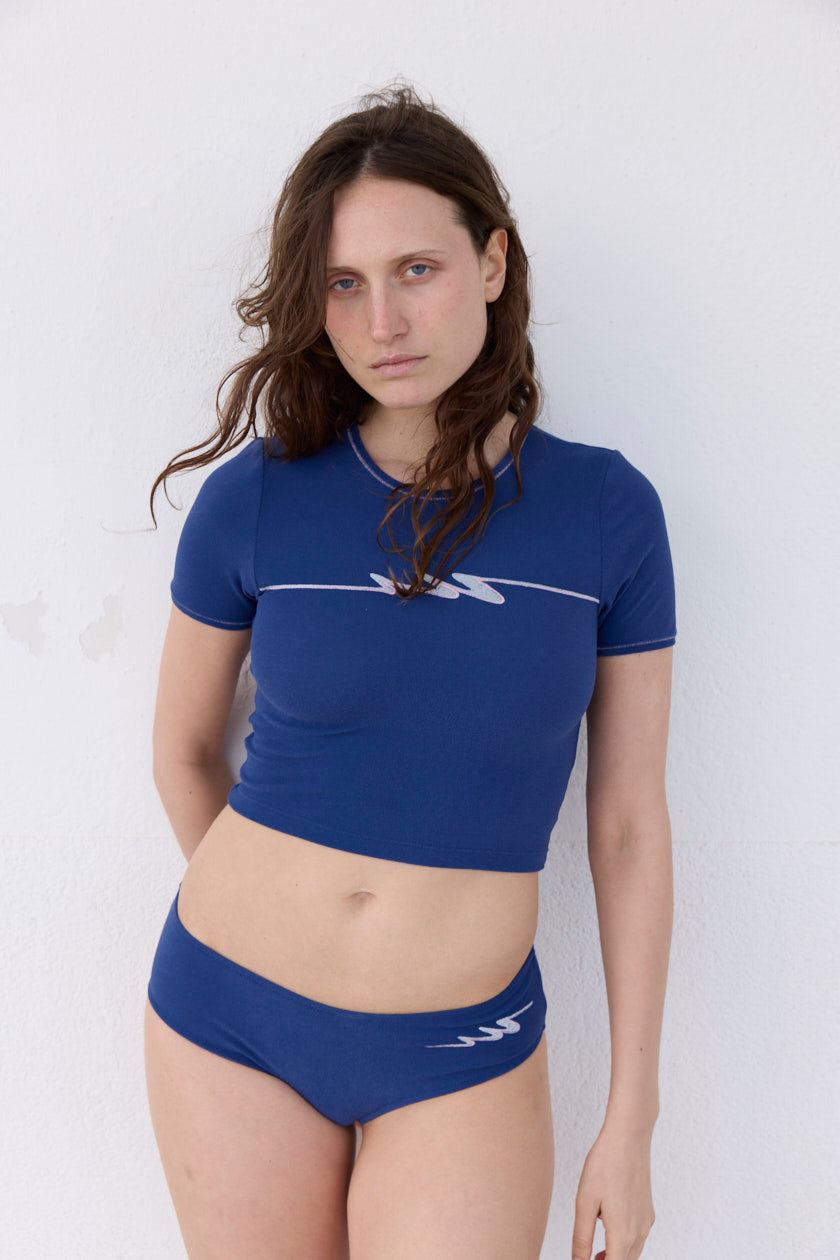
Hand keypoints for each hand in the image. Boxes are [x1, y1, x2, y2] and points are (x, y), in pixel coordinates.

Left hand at [571, 1122, 655, 1259]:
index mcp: (623, 1234)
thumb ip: (581, 1238)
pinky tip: (609, 1229)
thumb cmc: (605, 1164)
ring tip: (595, 1253)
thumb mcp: (585, 1202)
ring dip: (615, 1257)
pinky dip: (624, 1244)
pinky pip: (637, 1238)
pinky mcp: (648, 1212)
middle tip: (586, 1259)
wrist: (628, 1137)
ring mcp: (646, 1222)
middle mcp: (639, 1232)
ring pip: (632, 1253)